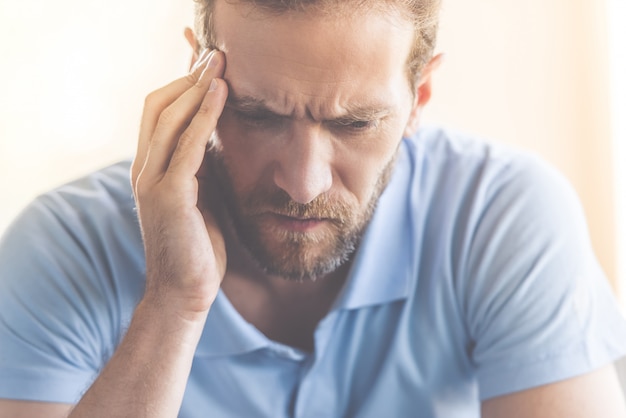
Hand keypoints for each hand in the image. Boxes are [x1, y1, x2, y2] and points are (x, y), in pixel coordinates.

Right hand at [131, 50, 227, 321]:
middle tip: (216, 54)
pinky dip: (203, 115)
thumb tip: (218, 135)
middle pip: (157, 106)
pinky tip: (221, 94)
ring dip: (196, 87)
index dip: (181, 85)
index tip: (209, 66)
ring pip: (168, 118)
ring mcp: (152, 181)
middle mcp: (144, 169)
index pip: (159, 113)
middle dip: (187, 78)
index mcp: (150, 169)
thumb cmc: (198, 246)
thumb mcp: (201, 197)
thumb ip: (202, 166)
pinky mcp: (168, 195)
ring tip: (220, 62)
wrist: (185, 292)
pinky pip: (187, 144)